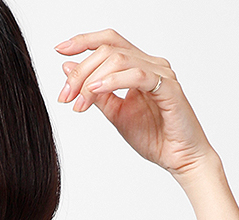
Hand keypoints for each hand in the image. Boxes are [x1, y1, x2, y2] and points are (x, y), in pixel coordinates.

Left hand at [55, 29, 217, 179]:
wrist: (179, 159)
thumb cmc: (155, 138)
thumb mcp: (116, 115)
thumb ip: (95, 93)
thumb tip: (67, 69)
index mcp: (138, 67)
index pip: (109, 42)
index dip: (83, 41)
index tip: (59, 51)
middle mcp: (150, 64)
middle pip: (109, 49)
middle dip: (81, 70)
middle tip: (65, 95)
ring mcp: (161, 73)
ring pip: (119, 59)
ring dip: (92, 78)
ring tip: (79, 101)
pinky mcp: (168, 88)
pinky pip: (137, 75)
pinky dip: (114, 81)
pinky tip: (97, 90)